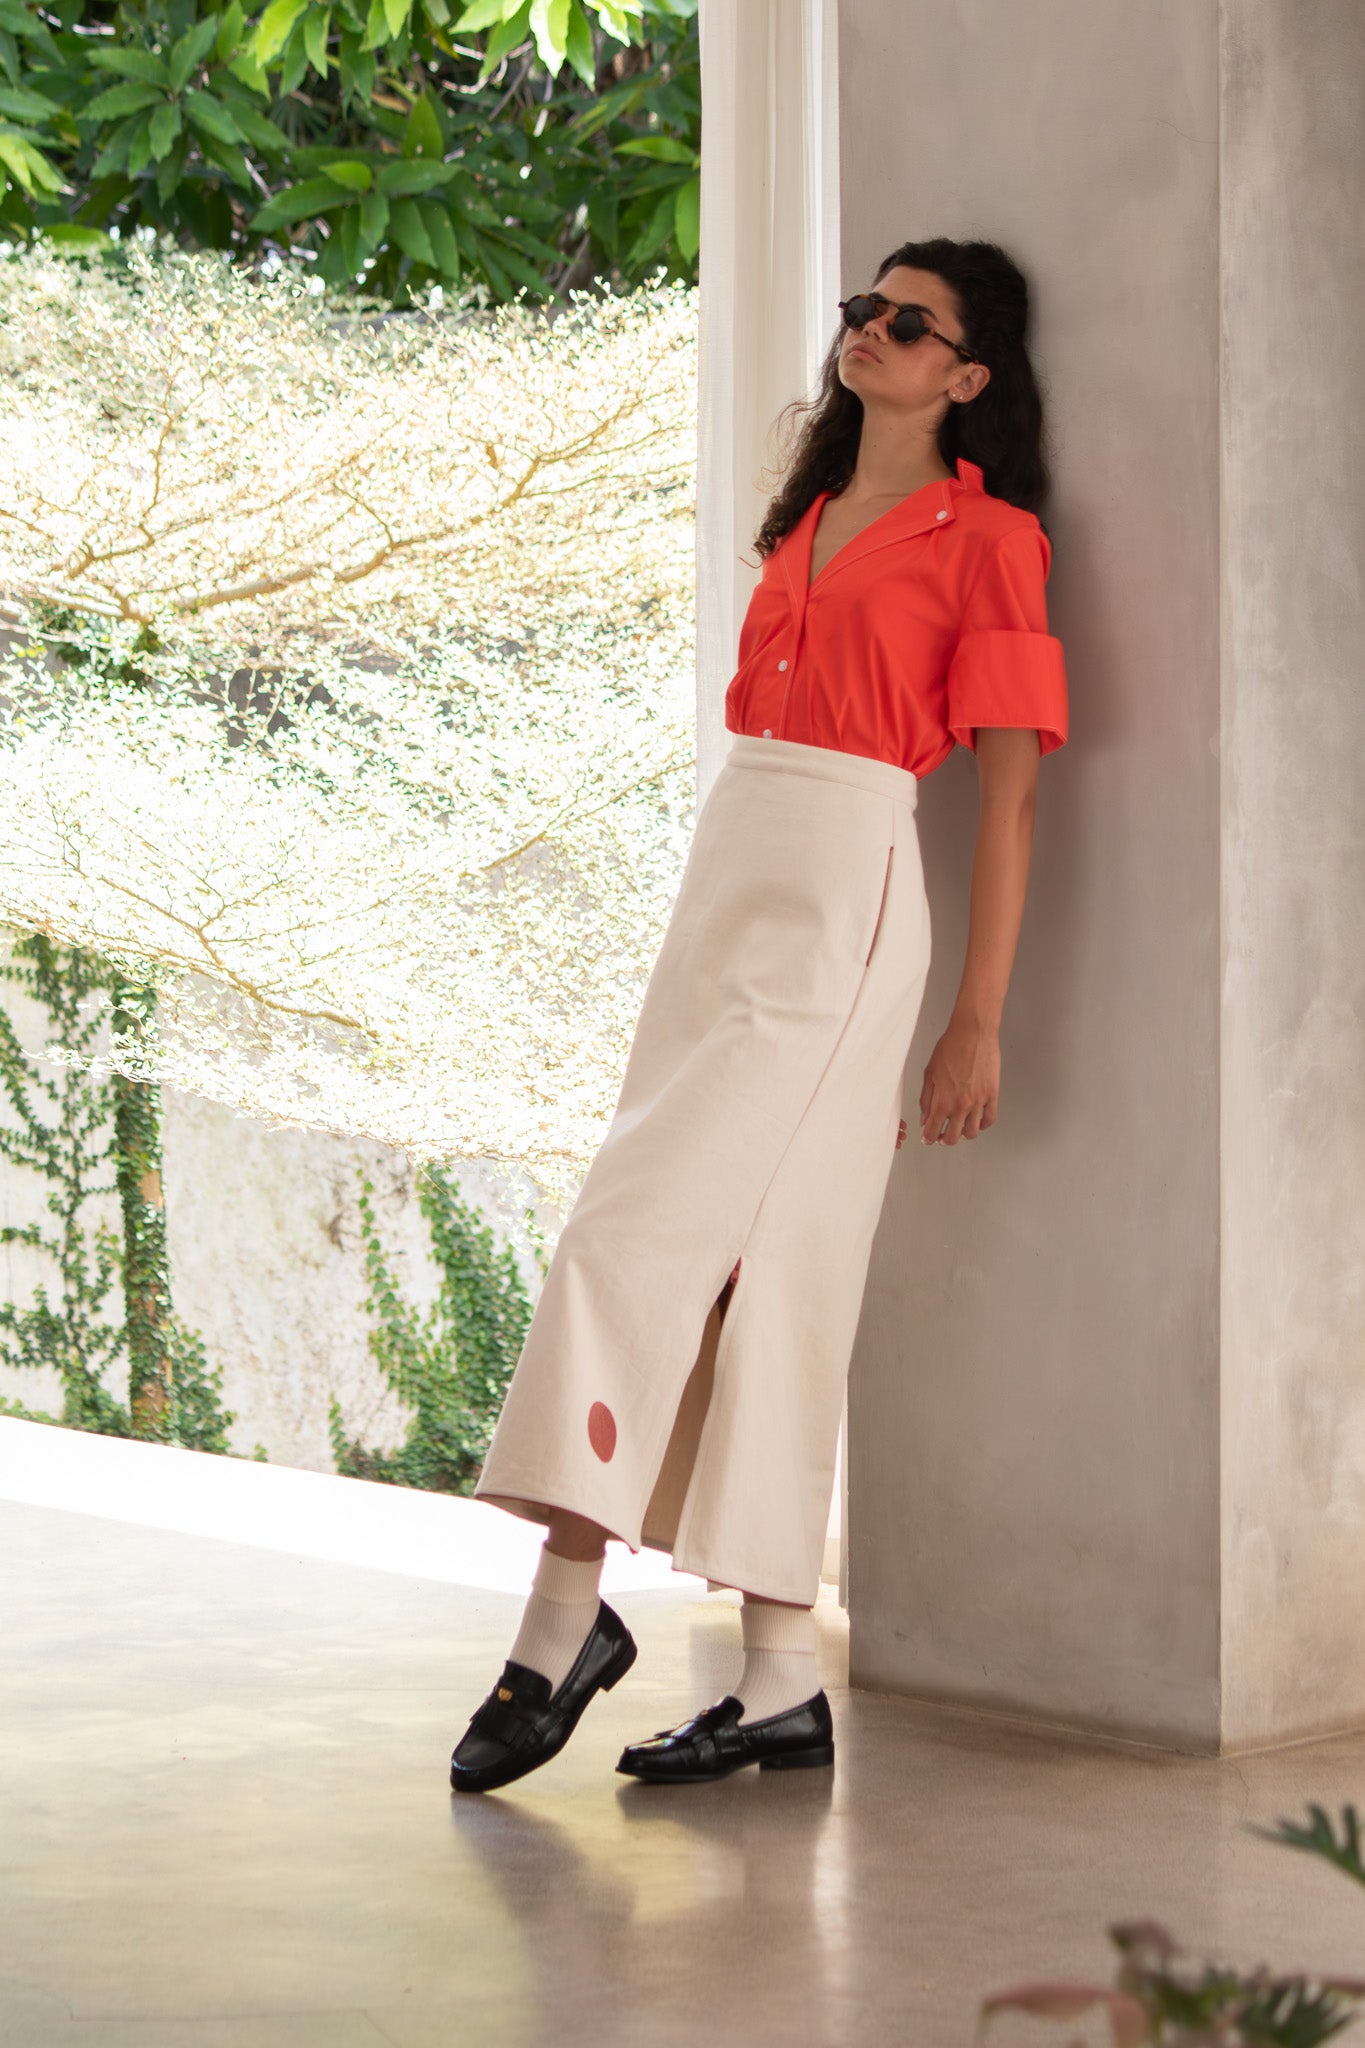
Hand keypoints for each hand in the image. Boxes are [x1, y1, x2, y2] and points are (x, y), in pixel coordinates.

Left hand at [919, 1017, 999, 1144]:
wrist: (973, 1033)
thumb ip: (926, 1099)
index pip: (933, 1130)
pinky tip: (977, 1122)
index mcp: (942, 1100)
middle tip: (942, 1136)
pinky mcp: (992, 1095)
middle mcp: (961, 1105)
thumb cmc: (950, 1047)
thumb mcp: (929, 1073)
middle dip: (944, 1139)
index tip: (928, 1138)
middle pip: (953, 1137)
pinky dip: (982, 1125)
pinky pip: (989, 1119)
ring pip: (972, 1132)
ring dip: (964, 1135)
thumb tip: (924, 1117)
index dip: (928, 1138)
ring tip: (960, 1129)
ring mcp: (978, 1101)